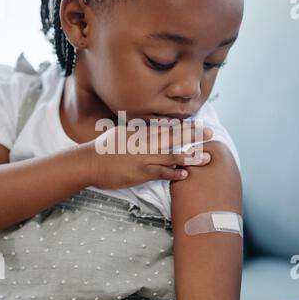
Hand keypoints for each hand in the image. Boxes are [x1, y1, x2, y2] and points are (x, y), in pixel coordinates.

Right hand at [84, 121, 213, 189]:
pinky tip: (185, 174)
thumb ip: (136, 132)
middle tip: (210, 135)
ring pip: (171, 156)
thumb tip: (148, 129)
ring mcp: (143, 158)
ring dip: (190, 156)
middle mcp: (144, 143)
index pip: (166, 128)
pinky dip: (173, 173)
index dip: (184, 127)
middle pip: (173, 138)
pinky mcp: (140, 173)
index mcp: (140, 132)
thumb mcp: (120, 134)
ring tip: (206, 158)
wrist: (89, 163)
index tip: (198, 125)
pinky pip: (161, 173)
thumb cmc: (102, 148)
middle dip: (193, 136)